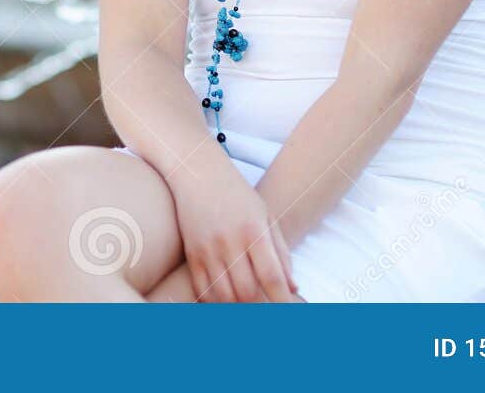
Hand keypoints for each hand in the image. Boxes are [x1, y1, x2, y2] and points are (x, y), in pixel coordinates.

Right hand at [169, 162, 298, 302]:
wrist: (198, 172)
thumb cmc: (238, 195)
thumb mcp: (266, 216)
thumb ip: (281, 253)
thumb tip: (292, 289)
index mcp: (253, 231)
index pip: (271, 276)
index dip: (282, 300)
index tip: (289, 311)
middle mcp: (229, 241)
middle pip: (247, 292)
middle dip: (260, 307)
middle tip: (267, 308)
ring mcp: (207, 249)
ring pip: (223, 296)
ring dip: (237, 307)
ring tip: (247, 305)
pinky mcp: (191, 253)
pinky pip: (202, 290)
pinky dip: (215, 302)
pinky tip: (225, 300)